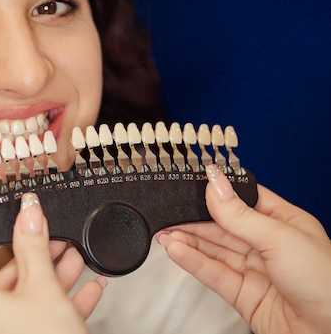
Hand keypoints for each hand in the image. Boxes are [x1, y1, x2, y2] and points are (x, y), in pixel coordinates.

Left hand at [0, 192, 105, 333]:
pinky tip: (88, 288)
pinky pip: (38, 314)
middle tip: (52, 236)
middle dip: (33, 252)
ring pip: (24, 293)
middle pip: (2, 273)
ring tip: (76, 257)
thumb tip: (28, 211)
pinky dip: (61, 300)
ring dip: (53, 273)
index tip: (5, 221)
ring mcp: (0, 331)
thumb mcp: (42, 286)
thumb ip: (33, 244)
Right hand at [157, 164, 330, 333]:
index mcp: (285, 222)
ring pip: (215, 250)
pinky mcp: (243, 295)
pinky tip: (177, 251)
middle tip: (169, 213)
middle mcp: (268, 245)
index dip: (219, 194)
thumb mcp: (280, 238)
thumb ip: (241, 215)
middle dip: (194, 220)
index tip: (193, 185)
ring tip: (165, 232)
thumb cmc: (328, 285)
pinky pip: (213, 273)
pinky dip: (193, 262)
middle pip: (223, 226)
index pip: (244, 201)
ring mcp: (255, 271)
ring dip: (188, 240)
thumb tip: (216, 187)